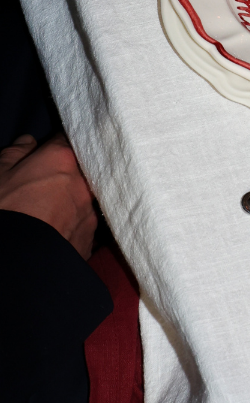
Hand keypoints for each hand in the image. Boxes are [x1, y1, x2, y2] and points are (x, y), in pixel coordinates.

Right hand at [0, 135, 96, 259]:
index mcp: (62, 159)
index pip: (66, 142)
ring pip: (82, 201)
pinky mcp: (89, 241)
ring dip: (68, 205)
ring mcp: (89, 213)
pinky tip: (53, 236)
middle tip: (42, 191)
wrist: (15, 260)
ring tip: (45, 218)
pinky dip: (70, 229)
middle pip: (79, 172)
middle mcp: (83, 182)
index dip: (54, 150)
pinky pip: (82, 228)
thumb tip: (28, 142)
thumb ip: (15, 154)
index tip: (44, 158)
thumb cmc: (5, 211)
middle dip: (64, 179)